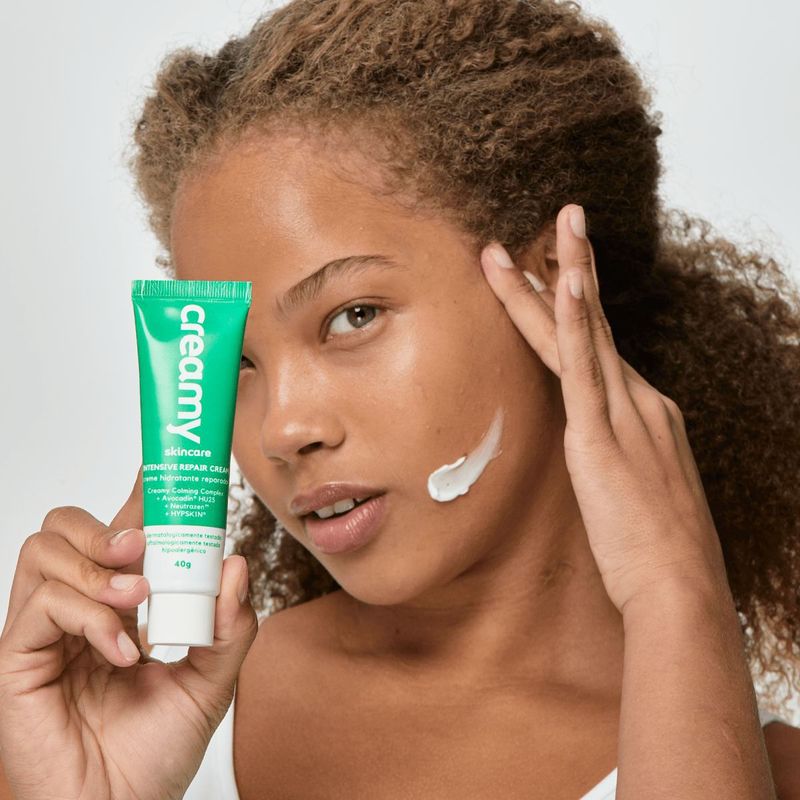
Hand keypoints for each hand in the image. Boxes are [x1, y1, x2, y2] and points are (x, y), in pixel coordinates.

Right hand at [0, 467, 257, 799]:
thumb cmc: (155, 754)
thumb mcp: (211, 682)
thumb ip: (230, 627)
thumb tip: (236, 564)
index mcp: (120, 606)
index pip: (120, 533)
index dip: (138, 496)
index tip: (163, 468)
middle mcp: (78, 609)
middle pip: (66, 525)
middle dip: (106, 524)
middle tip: (143, 548)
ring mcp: (44, 633)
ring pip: (44, 550)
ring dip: (96, 566)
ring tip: (136, 600)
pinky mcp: (17, 660)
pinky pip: (39, 605)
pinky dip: (87, 616)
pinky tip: (121, 652)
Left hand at [479, 204, 729, 613]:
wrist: (682, 589)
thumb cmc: (661, 552)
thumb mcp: (639, 493)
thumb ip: (620, 460)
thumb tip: (601, 453)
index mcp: (646, 413)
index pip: (600, 347)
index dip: (576, 306)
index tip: (558, 269)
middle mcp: (639, 401)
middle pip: (592, 324)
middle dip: (570, 267)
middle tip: (561, 217)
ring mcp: (623, 414)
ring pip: (580, 335)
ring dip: (553, 281)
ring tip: (534, 236)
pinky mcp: (601, 438)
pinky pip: (582, 370)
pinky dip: (570, 324)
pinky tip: (558, 284)